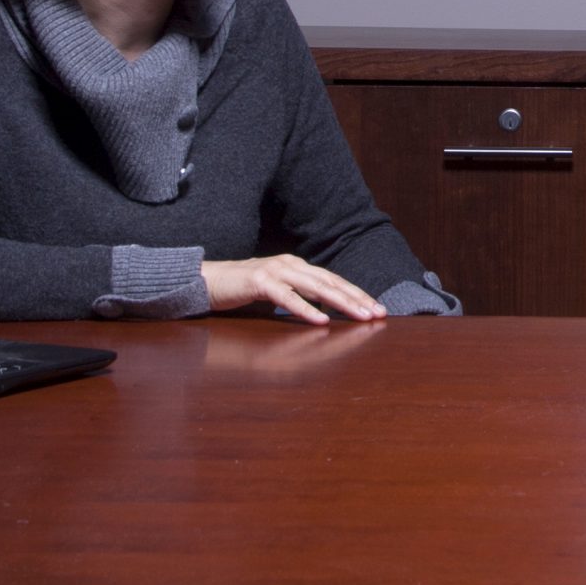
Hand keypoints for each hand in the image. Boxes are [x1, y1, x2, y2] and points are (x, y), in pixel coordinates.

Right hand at [202, 254, 386, 324]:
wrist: (207, 280)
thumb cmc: (243, 289)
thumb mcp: (277, 293)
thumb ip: (299, 297)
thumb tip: (325, 312)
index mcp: (298, 266)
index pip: (334, 281)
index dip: (357, 294)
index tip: (377, 309)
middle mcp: (291, 264)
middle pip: (331, 283)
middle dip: (357, 298)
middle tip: (378, 313)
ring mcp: (275, 271)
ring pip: (316, 287)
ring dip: (341, 302)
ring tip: (360, 316)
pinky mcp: (259, 282)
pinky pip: (287, 297)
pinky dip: (306, 309)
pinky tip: (321, 320)